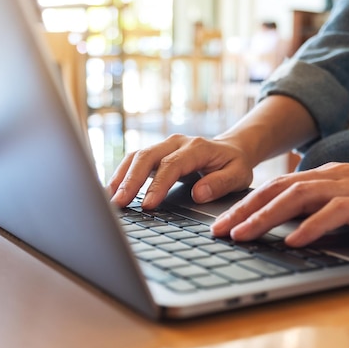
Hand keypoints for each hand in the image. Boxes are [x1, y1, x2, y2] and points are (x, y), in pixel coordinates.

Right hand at [107, 134, 254, 208]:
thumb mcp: (239, 175)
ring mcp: (164, 146)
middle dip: (130, 180)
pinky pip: (135, 160)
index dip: (157, 185)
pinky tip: (113, 191)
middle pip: (146, 157)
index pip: (171, 165)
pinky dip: (122, 174)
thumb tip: (198, 194)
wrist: (232, 149)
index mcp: (196, 147)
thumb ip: (220, 184)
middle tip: (119, 203)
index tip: (148, 205)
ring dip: (121, 177)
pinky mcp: (156, 153)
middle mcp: (176, 142)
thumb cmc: (235, 164)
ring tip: (110, 199)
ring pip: (136, 156)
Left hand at [211, 162, 348, 246]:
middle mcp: (331, 176)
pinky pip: (335, 212)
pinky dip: (311, 226)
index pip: (274, 188)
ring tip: (243, 236)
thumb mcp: (347, 202)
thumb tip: (282, 227)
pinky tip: (292, 241)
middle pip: (277, 190)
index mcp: (323, 175)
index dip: (244, 205)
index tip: (220, 225)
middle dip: (243, 211)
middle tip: (218, 232)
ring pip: (298, 197)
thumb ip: (317, 208)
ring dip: (266, 217)